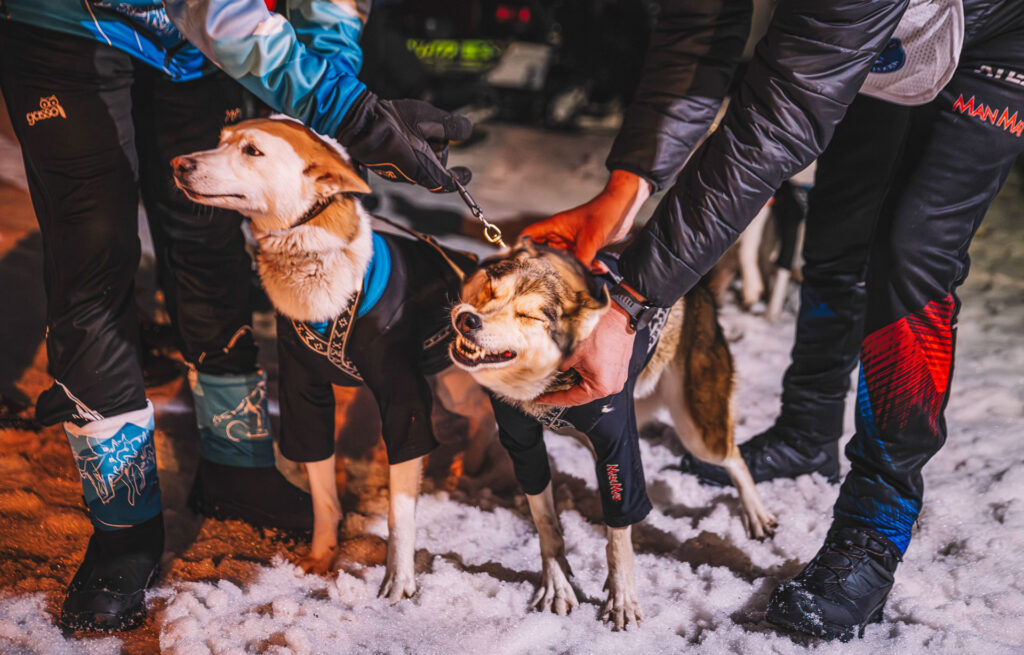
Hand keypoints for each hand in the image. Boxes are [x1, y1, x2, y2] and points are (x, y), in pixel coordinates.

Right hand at [337, 90, 472, 192]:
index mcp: (423, 169)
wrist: (358, 123)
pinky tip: (401, 132)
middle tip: (430, 130)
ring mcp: (397, 173)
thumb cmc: (392, 121)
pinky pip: (406, 160)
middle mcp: (411, 176)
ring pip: (420, 163)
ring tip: (410, 127)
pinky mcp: (387, 167)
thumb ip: (451, 125)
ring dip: (423, 147)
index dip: (460, 179)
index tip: (466, 173)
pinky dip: (410, 148)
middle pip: (435, 168)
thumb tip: (467, 129)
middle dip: (438, 150)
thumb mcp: (428, 117)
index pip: (447, 183)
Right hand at [520, 170, 649, 266]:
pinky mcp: (583, 247)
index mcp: (554, 227)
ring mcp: (571, 241)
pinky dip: (587, 267)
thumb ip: (581, 261)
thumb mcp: (590, 239)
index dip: (522, 248)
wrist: (623, 208)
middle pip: (544, 253)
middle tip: (553, 279)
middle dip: (549, 266)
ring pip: (563, 260)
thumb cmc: (604, 213)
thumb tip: (577, 280)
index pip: (529, 236)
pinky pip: (579, 261)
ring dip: (573, 268)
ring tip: (582, 274)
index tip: (521, 263)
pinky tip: (598, 268)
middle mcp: (560, 234)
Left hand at [535, 303, 634, 406]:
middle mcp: (612, 386)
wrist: (620, 314)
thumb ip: (560, 368)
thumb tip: (553, 373)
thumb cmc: (600, 331)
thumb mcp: (571, 352)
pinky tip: (573, 369)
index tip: (539, 399)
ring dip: (574, 381)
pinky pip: (598, 377)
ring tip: (557, 379)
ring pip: (589, 385)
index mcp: (601, 387)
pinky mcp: (618, 369)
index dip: (553, 399)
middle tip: (545, 391)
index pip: (572, 399)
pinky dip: (585, 375)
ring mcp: (617, 378)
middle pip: (581, 394)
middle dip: (563, 391)